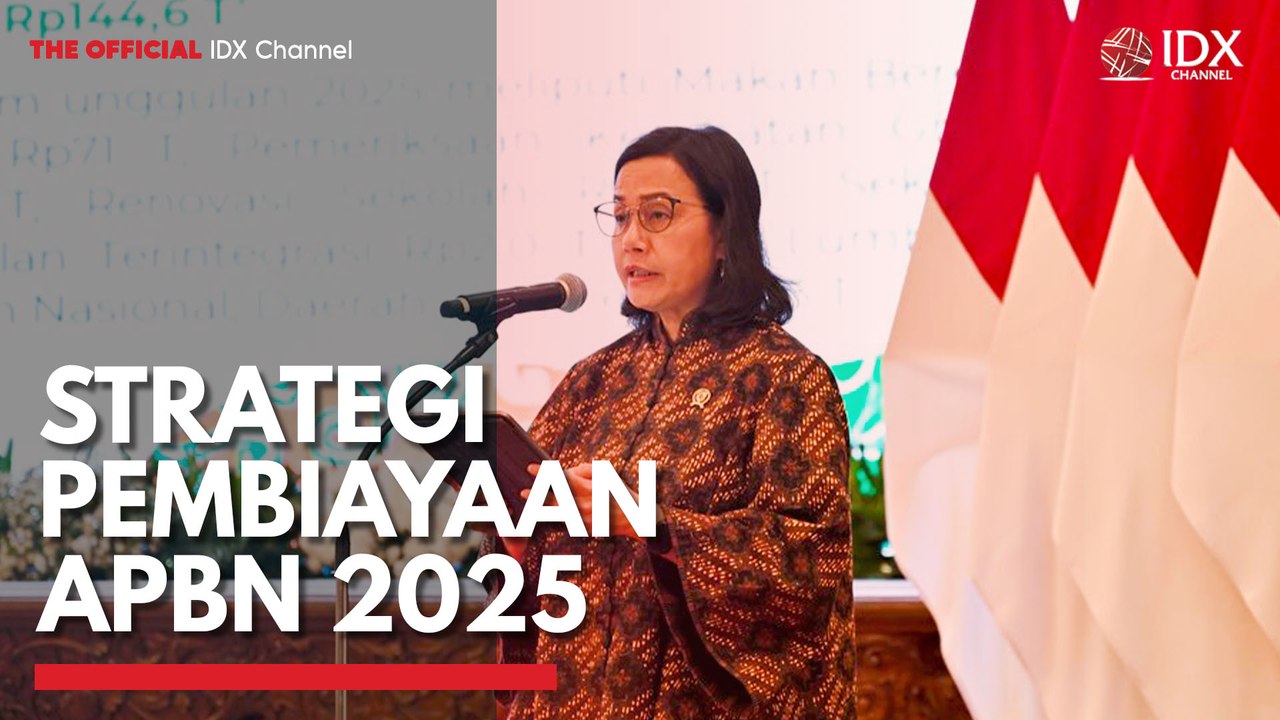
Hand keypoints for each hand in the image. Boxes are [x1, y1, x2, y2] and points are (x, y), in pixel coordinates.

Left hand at [521, 462, 640, 538]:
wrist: (636, 518)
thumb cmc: (620, 492)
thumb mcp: (606, 474)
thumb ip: (584, 470)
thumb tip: (567, 472)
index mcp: (590, 487)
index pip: (562, 478)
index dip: (544, 473)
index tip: (531, 468)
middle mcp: (585, 504)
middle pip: (554, 497)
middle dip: (537, 494)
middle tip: (523, 491)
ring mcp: (584, 518)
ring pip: (556, 511)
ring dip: (541, 506)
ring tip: (529, 502)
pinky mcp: (584, 528)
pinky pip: (565, 520)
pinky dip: (555, 515)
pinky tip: (547, 512)